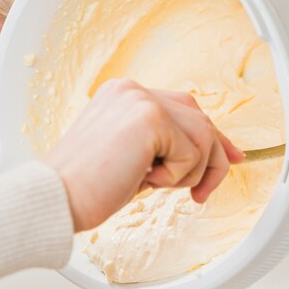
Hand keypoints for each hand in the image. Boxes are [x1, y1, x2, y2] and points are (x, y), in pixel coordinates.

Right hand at [46, 79, 244, 232]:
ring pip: (203, 136)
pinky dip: (176, 176)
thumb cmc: (88, 188)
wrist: (56, 198)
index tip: (232, 156)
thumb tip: (216, 153)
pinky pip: (191, 151)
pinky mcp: (148, 117)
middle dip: (211, 161)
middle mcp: (133, 89)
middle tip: (199, 194)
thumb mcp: (133, 159)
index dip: (212, 137)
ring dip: (188, 172)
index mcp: (124, 95)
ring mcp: (140, 99)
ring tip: (153, 183)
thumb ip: (166, 146)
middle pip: (201, 119)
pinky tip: (143, 178)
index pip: (185, 109)